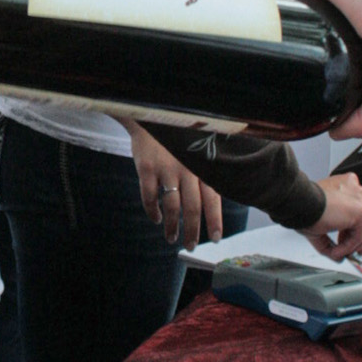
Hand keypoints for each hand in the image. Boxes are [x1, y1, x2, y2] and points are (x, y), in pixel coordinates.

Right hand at [128, 123, 222, 248]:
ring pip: (171, 207)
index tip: (215, 239)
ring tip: (171, 238)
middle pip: (191, 208)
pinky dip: (152, 212)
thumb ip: (204, 172)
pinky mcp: (146, 168)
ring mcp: (165, 169)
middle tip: (190, 246)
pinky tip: (156, 218)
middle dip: (192, 231)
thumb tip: (212, 201)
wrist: (151, 116)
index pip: (212, 199)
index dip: (214, 221)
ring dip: (172, 226)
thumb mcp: (197, 150)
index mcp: (202, 166)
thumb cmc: (178, 138)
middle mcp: (186, 169)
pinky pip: (149, 197)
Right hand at [306, 171, 361, 260]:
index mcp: (346, 185)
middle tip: (351, 253)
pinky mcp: (360, 210)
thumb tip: (337, 256)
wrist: (298, 203)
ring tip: (339, 254)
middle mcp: (355, 189)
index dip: (354, 229)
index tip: (349, 241)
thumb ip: (330, 240)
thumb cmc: (302, 206)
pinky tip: (336, 251)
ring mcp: (359, 198)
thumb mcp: (319, 225)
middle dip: (359, 239)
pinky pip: (358, 236)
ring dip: (352, 245)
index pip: (358, 210)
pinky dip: (348, 247)